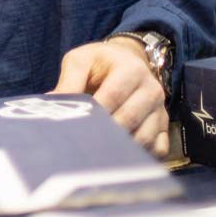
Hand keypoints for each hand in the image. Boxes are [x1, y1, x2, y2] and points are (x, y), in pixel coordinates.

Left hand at [53, 39, 169, 157]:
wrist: (127, 60)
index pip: (113, 96)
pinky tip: (120, 157)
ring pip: (145, 137)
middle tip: (83, 144)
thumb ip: (68, 81)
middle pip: (129, 119)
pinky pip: (158, 149)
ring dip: (121, 148)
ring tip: (97, 154)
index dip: (94, 112)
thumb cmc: (99, 62)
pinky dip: (141, 156)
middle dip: (105, 133)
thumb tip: (52, 102)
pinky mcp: (164, 126)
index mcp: (131, 70)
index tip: (76, 126)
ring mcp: (160, 110)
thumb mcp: (80, 61)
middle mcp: (152, 90)